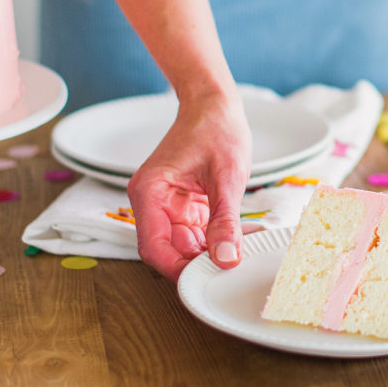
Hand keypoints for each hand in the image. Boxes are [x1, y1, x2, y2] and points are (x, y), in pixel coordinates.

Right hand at [126, 88, 251, 280]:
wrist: (214, 103)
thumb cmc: (215, 128)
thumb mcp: (226, 177)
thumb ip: (224, 221)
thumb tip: (226, 259)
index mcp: (150, 192)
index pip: (154, 248)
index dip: (177, 271)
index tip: (205, 283)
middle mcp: (151, 201)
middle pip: (167, 251)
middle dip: (196, 265)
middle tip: (229, 273)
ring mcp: (165, 205)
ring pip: (182, 246)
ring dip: (207, 254)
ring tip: (237, 256)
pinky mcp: (181, 205)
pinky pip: (193, 234)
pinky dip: (212, 241)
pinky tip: (235, 242)